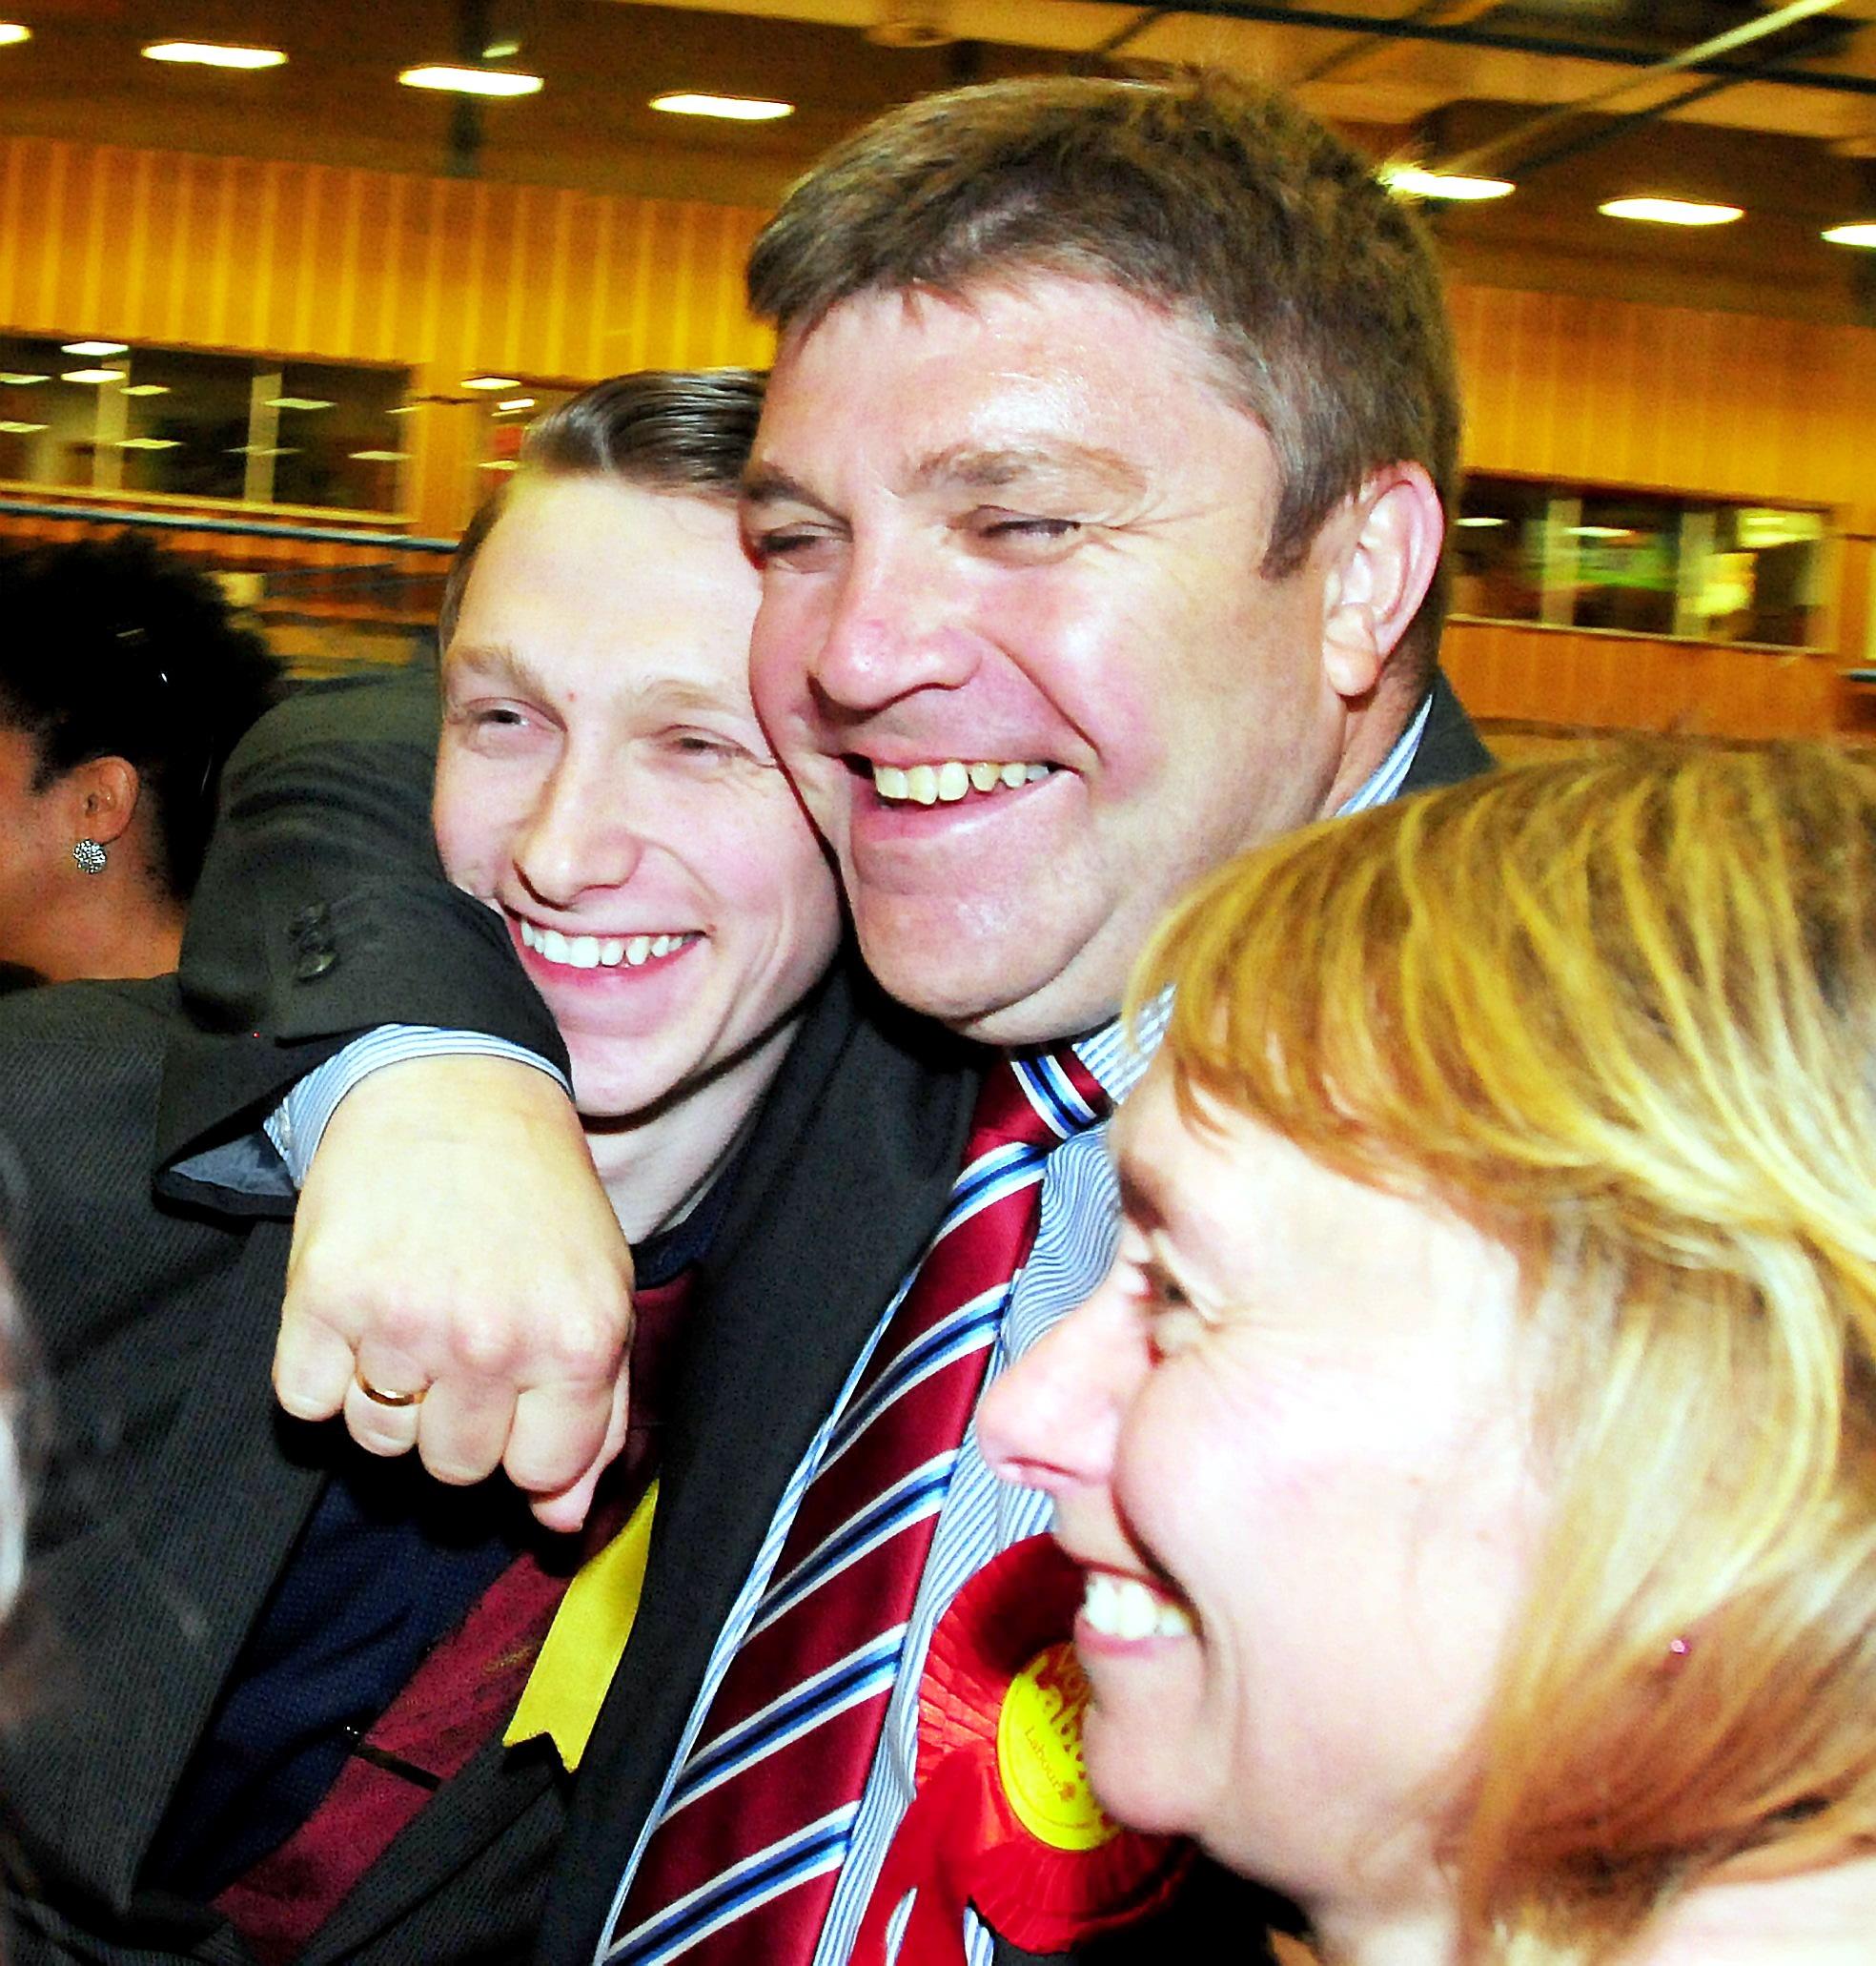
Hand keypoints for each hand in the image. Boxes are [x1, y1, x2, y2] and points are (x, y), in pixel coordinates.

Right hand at [273, 1055, 634, 1529]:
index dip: (525, 1439)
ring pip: (379, 1442)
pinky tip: (358, 1308)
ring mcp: (404, 1321)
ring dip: (389, 1395)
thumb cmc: (535, 1196)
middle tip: (462, 1333)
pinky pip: (305, 1403)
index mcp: (578, 1339)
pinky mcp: (322, 1297)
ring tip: (414, 1309)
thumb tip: (559, 1522)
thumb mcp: (599, 1290)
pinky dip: (321, 1371)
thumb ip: (597, 1413)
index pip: (541, 1472)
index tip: (518, 1389)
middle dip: (458, 1417)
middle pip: (456, 1468)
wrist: (450, 1084)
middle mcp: (494, 1339)